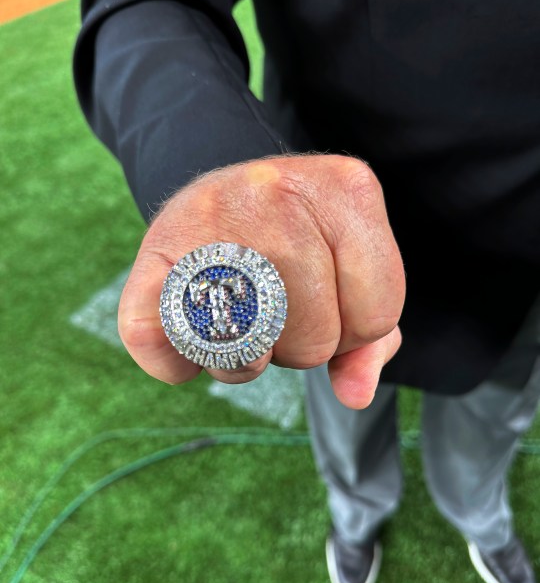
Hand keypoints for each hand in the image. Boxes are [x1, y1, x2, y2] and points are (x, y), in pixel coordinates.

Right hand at [118, 154, 404, 408]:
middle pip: (317, 340)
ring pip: (251, 356)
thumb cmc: (293, 241)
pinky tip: (193, 331)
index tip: (324, 297)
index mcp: (341, 188)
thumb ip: (368, 336)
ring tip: (238, 317)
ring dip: (247, 361)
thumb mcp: (346, 266)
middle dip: (301, 344)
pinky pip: (170, 355)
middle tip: (275, 306)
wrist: (217, 192)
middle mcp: (275, 191)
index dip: (352, 329)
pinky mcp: (151, 255)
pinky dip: (182, 366)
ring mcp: (206, 219)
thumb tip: (356, 394)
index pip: (377, 316)